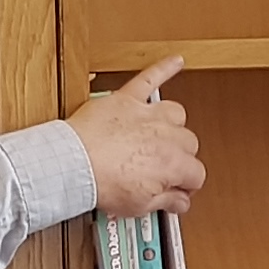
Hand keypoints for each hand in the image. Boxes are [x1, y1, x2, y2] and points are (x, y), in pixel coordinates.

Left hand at [69, 57, 203, 215]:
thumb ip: (166, 201)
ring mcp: (147, 114)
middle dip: (180, 157)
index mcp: (173, 164)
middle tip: (164, 169)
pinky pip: (150, 77)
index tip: (176, 190)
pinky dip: (164, 67)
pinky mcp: (128, 99)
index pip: (195, 174)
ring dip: (173, 124)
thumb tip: (180, 202)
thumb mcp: (138, 206)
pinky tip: (176, 61)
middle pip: (188, 143)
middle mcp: (166, 135)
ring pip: (176, 113)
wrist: (73, 164)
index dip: (185, 185)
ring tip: (163, 134)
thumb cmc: (101, 183)